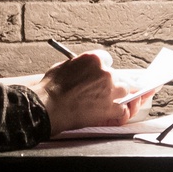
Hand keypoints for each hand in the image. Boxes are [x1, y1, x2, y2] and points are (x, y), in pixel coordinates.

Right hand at [27, 51, 152, 133]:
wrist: (47, 106)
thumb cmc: (51, 88)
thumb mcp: (65, 67)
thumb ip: (80, 67)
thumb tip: (85, 71)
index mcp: (94, 59)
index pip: (108, 60)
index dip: (106, 68)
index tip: (105, 73)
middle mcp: (106, 72)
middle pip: (120, 76)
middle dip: (118, 82)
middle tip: (119, 87)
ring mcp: (111, 90)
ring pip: (125, 91)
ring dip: (122, 95)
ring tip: (122, 99)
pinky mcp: (111, 107)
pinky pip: (124, 110)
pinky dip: (123, 112)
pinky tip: (120, 112)